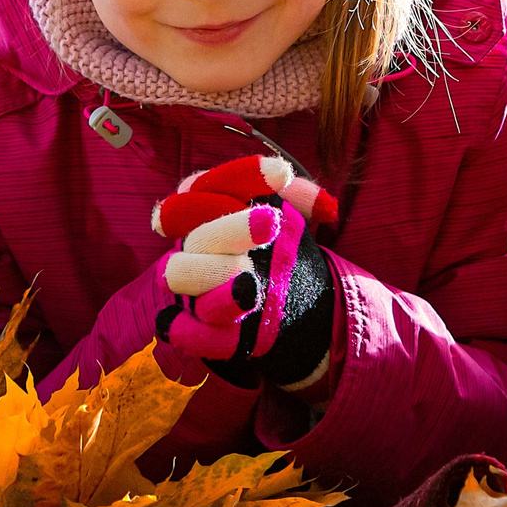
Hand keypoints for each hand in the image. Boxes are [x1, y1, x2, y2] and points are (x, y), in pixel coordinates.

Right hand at [152, 167, 339, 391]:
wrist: (281, 302)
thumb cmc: (277, 250)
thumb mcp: (291, 218)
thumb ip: (300, 200)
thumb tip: (325, 205)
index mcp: (210, 211)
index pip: (214, 183)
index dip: (244, 176)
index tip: (282, 174)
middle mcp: (194, 246)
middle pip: (199, 231)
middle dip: (232, 228)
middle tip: (272, 222)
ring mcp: (192, 287)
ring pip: (180, 274)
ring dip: (211, 274)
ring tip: (249, 285)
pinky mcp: (195, 327)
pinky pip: (187, 331)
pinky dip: (202, 332)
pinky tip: (235, 325)